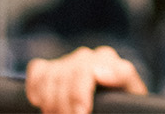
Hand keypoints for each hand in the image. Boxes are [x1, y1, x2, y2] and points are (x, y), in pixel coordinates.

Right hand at [26, 46, 145, 113]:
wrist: (114, 103)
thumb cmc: (122, 100)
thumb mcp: (130, 90)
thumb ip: (122, 76)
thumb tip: (98, 71)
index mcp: (107, 58)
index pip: (86, 69)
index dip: (79, 93)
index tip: (80, 113)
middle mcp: (86, 56)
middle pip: (66, 76)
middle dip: (64, 104)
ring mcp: (67, 61)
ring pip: (50, 76)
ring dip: (50, 102)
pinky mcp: (51, 67)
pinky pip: (37, 70)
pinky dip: (35, 87)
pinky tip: (39, 102)